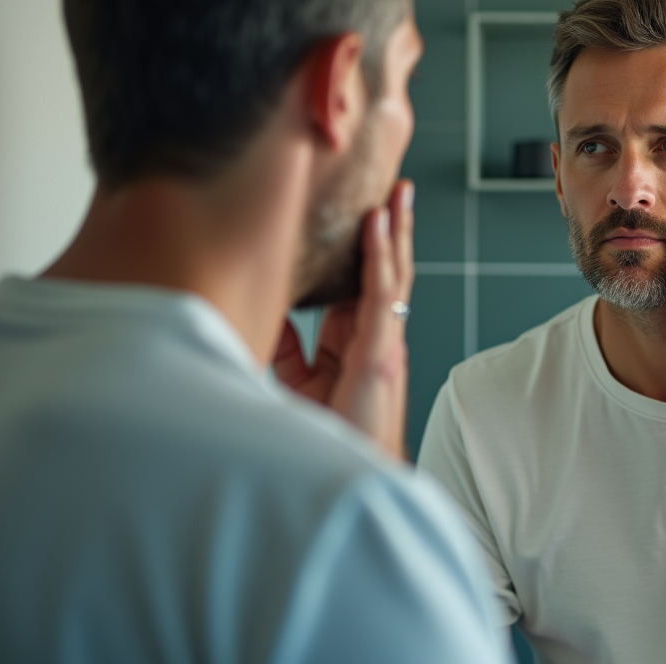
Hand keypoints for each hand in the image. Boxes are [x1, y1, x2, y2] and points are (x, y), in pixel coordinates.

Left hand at [273, 179, 415, 458]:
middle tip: (395, 188)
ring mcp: (384, 344)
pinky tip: (379, 227)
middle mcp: (379, 338)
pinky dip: (381, 258)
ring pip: (394, 277)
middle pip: (390, 273)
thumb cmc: (328, 436)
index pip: (367, 284)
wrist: (344, 476)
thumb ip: (288, 346)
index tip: (367, 212)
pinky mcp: (379, 353)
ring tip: (396, 195)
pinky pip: (382, 296)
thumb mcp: (296, 381)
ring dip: (396, 232)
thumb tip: (269, 309)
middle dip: (394, 230)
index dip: (370, 249)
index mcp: (361, 344)